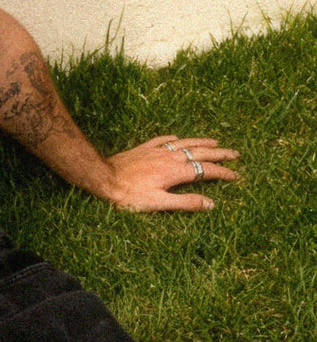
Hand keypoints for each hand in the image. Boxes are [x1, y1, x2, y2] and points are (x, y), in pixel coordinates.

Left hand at [103, 136, 239, 211]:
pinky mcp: (143, 149)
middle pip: (200, 153)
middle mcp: (169, 157)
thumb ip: (186, 203)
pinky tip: (177, 137)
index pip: (206, 170)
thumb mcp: (159, 203)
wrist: (103, 179)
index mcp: (176, 171)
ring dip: (201, 142)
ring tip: (215, 141)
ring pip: (184, 143)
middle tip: (235, 153)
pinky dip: (173, 138)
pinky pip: (162, 140)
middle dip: (219, 153)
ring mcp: (156, 151)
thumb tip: (211, 204)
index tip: (236, 175)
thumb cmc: (129, 195)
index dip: (223, 172)